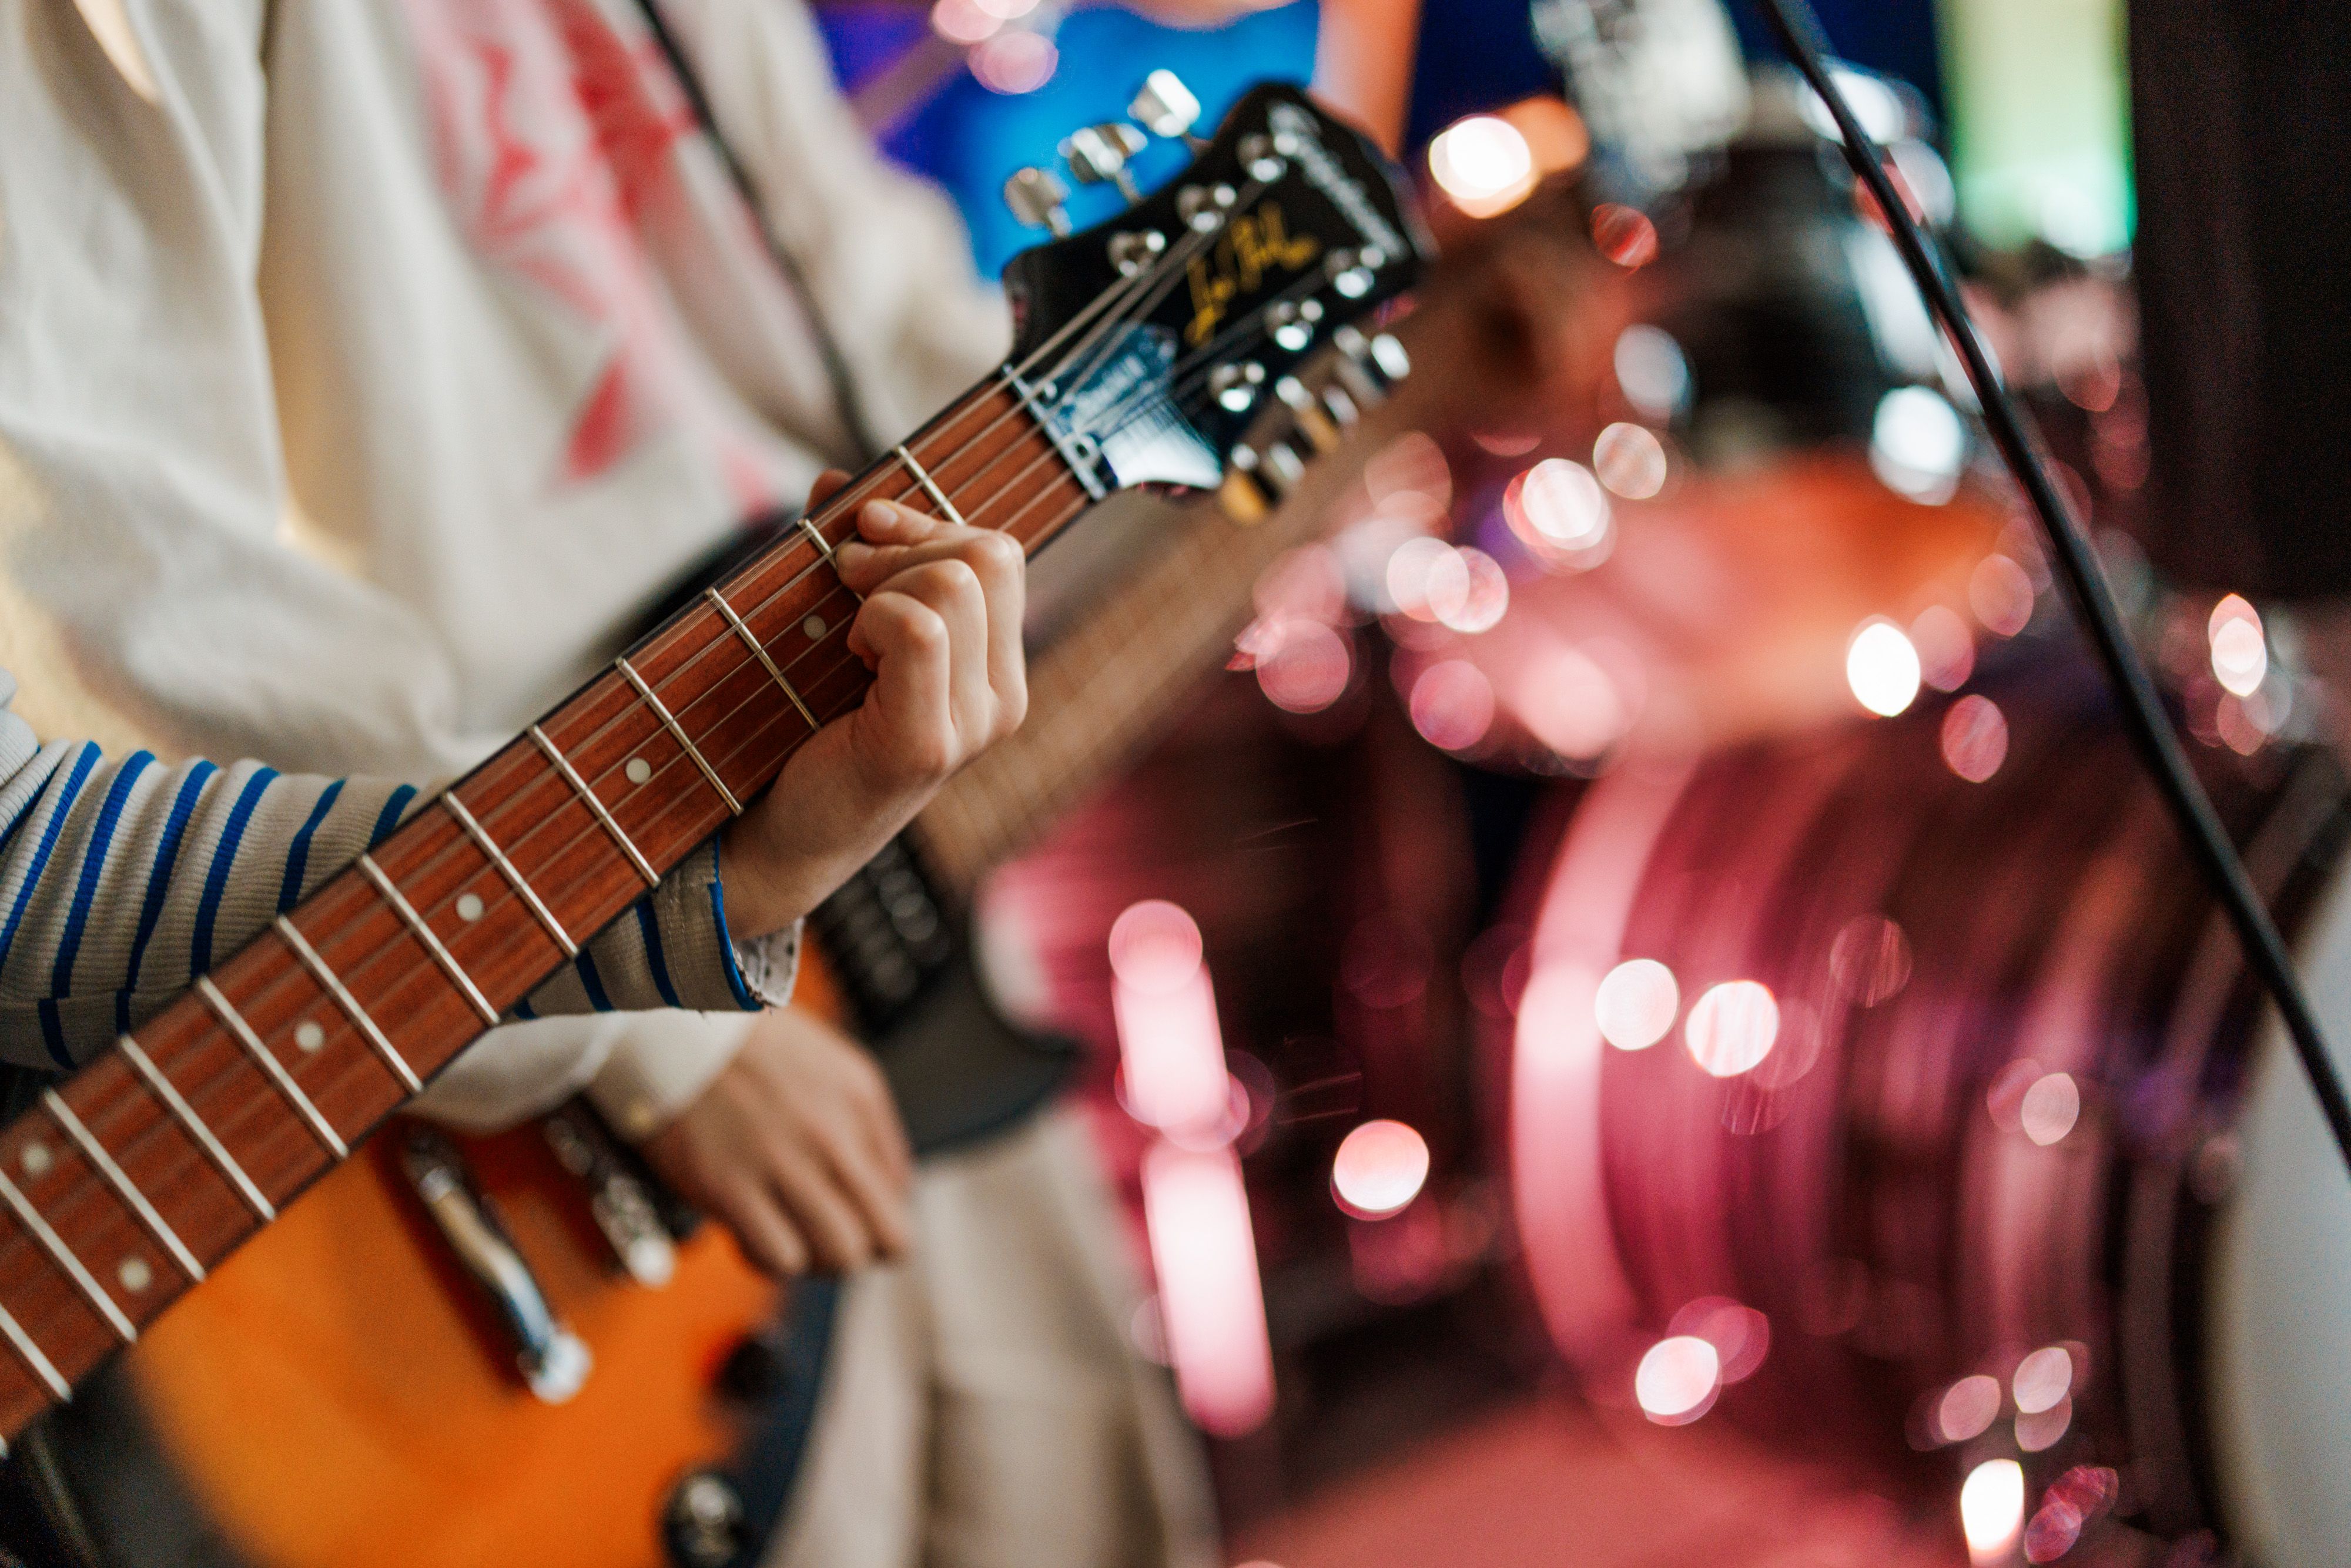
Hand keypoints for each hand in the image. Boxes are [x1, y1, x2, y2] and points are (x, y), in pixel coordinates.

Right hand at [637, 1007, 913, 1276]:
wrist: (677, 1030)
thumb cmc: (757, 1050)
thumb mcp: (841, 1068)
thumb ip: (874, 1129)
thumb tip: (894, 1191)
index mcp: (859, 1104)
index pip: (901, 1200)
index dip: (879, 1221)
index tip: (853, 1215)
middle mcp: (830, 1136)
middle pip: (886, 1239)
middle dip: (862, 1249)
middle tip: (829, 1236)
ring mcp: (780, 1165)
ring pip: (837, 1255)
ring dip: (819, 1259)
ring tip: (793, 1236)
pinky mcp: (729, 1188)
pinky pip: (776, 1257)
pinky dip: (770, 1258)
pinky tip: (754, 1232)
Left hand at [719, 473, 1026, 940]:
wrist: (770, 832)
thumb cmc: (803, 727)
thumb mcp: (838, 625)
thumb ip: (852, 555)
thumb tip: (836, 483)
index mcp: (997, 669)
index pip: (998, 550)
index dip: (927, 521)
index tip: (862, 536)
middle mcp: (1002, 700)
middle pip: (987, 553)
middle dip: (905, 545)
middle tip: (846, 581)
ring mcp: (973, 727)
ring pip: (954, 582)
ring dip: (881, 587)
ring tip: (847, 634)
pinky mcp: (927, 745)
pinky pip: (920, 630)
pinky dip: (870, 621)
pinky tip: (848, 660)